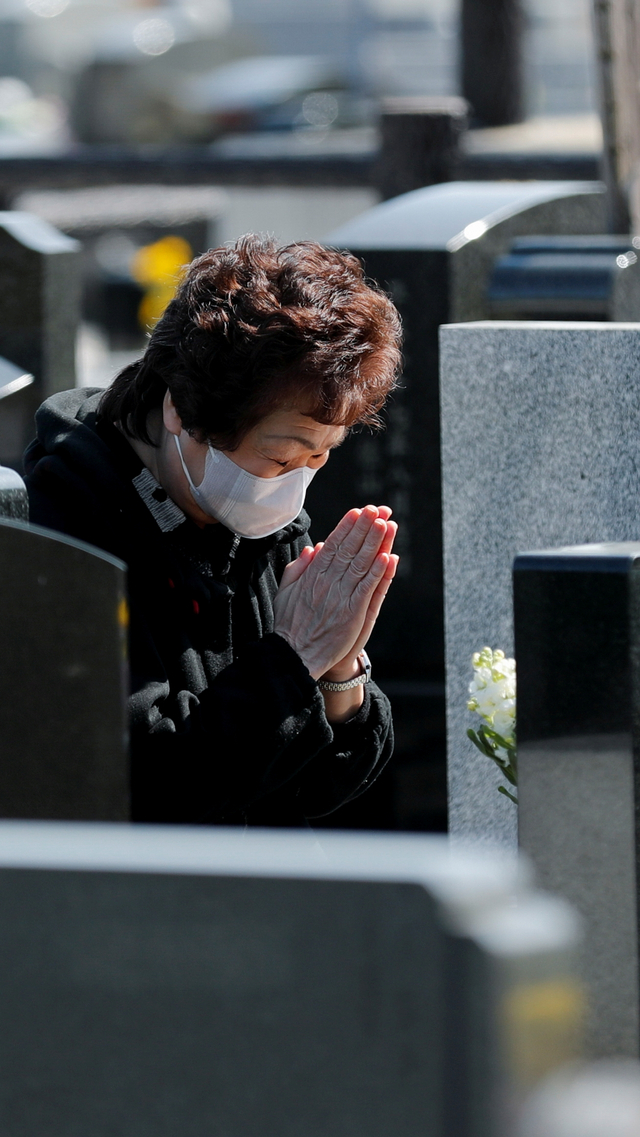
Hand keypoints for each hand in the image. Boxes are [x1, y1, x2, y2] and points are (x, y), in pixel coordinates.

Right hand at [273, 505, 398, 679]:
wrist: (294, 654)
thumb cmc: (289, 625)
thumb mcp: (286, 591)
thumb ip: (298, 568)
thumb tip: (311, 548)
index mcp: (312, 576)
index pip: (332, 545)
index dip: (346, 527)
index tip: (357, 512)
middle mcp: (327, 582)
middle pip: (349, 549)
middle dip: (364, 527)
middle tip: (377, 510)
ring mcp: (340, 596)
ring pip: (360, 564)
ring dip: (374, 543)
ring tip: (385, 524)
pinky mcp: (352, 612)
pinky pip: (367, 588)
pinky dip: (377, 572)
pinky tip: (387, 557)